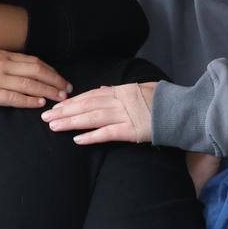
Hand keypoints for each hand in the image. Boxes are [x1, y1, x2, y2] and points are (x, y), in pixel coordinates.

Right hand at [0, 49, 70, 108]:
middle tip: (68, 89)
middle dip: (55, 80)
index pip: (32, 61)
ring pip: (30, 85)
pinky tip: (40, 105)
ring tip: (61, 99)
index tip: (60, 77)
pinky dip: (30, 101)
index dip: (49, 70)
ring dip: (48, 92)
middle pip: (36, 71)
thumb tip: (12, 68)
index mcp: (0, 54)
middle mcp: (1, 64)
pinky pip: (15, 98)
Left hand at [41, 82, 156, 143]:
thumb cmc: (162, 100)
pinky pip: (108, 133)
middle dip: (64, 111)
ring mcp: (125, 116)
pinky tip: (77, 140)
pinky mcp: (132, 130)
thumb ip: (120, 89)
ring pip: (92, 118)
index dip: (72, 101)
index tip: (56, 106)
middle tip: (46, 117)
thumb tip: (103, 88)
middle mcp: (120, 101)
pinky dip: (92, 136)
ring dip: (71, 122)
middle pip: (86, 105)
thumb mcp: (141, 88)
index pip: (90, 95)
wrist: (182, 110)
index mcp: (121, 91)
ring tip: (54, 127)